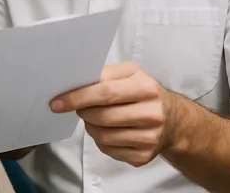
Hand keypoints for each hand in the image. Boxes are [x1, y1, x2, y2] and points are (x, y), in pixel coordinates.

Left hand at [50, 62, 177, 166]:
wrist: (172, 119)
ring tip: (94, 117)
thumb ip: (105, 74)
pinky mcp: (143, 156)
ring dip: (90, 126)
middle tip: (79, 108)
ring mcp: (149, 138)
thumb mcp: (130, 74)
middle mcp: (151, 114)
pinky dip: (100, 140)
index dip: (77, 97)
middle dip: (83, 112)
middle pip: (101, 116)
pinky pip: (108, 150)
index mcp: (146, 88)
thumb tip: (75, 82)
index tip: (57, 102)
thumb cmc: (143, 92)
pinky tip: (107, 130)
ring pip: (102, 135)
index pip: (104, 92)